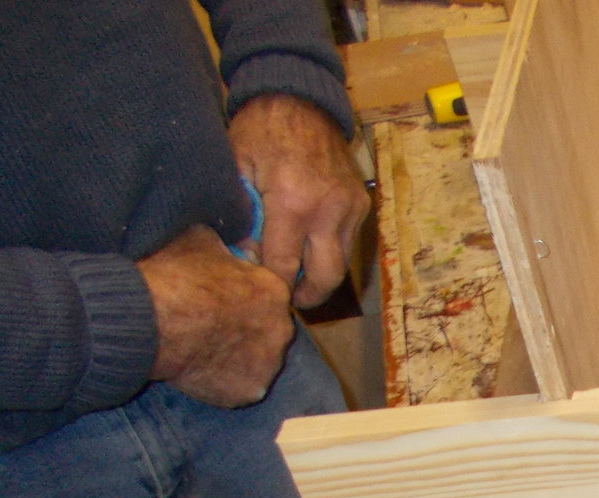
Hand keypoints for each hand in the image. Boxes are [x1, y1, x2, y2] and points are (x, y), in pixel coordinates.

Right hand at [138, 226, 294, 406]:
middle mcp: (281, 329)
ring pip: (258, 362)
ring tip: (204, 350)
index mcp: (275, 291)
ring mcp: (267, 364)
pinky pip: (240, 387)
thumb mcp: (198, 240)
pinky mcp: (249, 391)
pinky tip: (200, 372)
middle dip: (246, 330)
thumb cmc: (173, 276)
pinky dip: (224, 383)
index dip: (245, 299)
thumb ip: (222, 245)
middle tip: (212, 328)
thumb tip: (226, 242)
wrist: (151, 320)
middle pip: (268, 331)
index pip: (270, 296)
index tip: (223, 302)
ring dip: (237, 358)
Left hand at [227, 94, 369, 308]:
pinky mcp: (361, 204)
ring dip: (321, 275)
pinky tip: (310, 243)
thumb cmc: (259, 132)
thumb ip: (240, 217)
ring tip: (300, 275)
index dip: (274, 285)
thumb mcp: (237, 169)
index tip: (263, 291)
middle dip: (307, 294)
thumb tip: (245, 258)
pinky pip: (347, 241)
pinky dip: (329, 249)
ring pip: (342, 264)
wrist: (300, 99)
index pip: (285, 266)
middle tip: (290, 298)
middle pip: (326, 277)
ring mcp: (350, 208)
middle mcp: (328, 210)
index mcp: (292, 202)